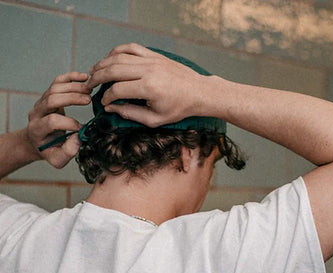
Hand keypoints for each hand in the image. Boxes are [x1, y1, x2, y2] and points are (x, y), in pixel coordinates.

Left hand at [28, 72, 90, 167]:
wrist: (37, 141)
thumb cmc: (50, 151)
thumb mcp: (57, 159)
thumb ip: (68, 151)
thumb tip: (80, 137)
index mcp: (37, 129)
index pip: (52, 121)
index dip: (69, 123)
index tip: (82, 128)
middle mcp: (36, 113)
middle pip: (52, 99)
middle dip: (71, 98)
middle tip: (89, 100)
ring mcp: (41, 102)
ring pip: (55, 88)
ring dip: (73, 87)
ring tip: (90, 90)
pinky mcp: (47, 95)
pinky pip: (57, 82)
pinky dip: (70, 77)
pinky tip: (84, 77)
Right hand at [86, 43, 207, 127]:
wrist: (198, 92)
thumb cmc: (179, 108)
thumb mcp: (155, 119)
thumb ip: (131, 114)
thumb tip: (111, 109)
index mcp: (149, 88)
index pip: (117, 89)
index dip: (106, 97)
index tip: (103, 103)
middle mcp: (148, 70)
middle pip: (113, 69)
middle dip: (97, 78)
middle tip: (89, 85)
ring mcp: (151, 60)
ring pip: (118, 56)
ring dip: (103, 63)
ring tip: (94, 72)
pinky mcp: (154, 55)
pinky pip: (130, 48)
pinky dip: (116, 52)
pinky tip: (109, 60)